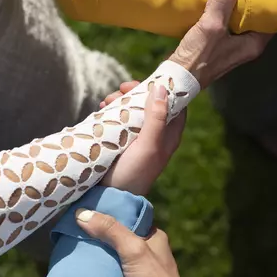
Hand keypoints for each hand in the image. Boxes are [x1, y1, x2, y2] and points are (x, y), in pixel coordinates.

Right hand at [74, 211, 187, 276]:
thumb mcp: (133, 250)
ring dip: (100, 256)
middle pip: (120, 238)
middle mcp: (149, 252)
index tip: (88, 212)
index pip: (131, 219)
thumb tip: (82, 213)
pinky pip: (113, 274)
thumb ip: (111, 231)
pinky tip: (85, 269)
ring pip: (115, 257)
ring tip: (75, 248)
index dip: (112, 215)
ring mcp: (141, 271)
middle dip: (101, 236)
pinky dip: (102, 272)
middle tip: (76, 231)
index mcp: (155, 238)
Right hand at [100, 81, 186, 195]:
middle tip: (120, 89)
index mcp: (169, 135)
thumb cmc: (135, 173)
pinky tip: (100, 109)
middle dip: (136, 93)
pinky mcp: (120, 141)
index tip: (148, 80)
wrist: (111, 196)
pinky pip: (118, 119)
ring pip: (133, 110)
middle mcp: (156, 135)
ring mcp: (137, 137)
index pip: (175, 104)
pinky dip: (111, 111)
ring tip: (106, 101)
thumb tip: (161, 88)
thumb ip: (157, 118)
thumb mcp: (149, 145)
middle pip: (151, 104)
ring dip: (120, 101)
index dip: (164, 89)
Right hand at [170, 0, 271, 87]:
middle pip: (254, 17)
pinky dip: (223, 10)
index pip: (270, 19)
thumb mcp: (212, 26)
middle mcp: (246, 45)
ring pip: (239, 19)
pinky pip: (226, 23)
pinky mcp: (218, 44)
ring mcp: (232, 46)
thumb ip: (221, 1)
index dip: (268, 2)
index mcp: (253, 44)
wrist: (177, 78)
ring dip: (235, 4)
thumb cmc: (199, 56)